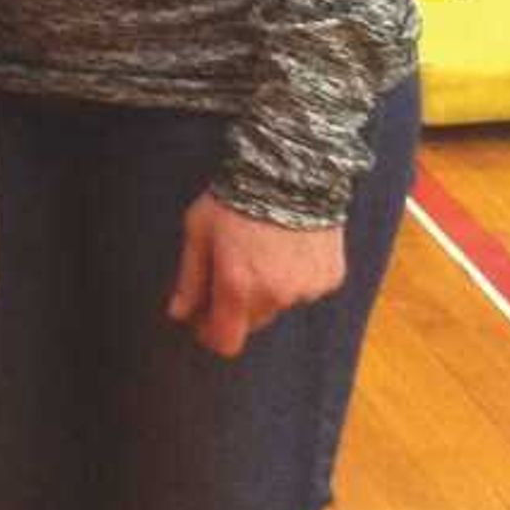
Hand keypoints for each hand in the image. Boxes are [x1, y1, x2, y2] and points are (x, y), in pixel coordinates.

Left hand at [165, 190, 345, 359]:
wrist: (291, 167)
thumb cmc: (235, 197)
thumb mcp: (199, 231)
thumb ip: (190, 278)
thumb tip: (179, 314)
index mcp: (238, 287)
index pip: (226, 341)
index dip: (211, 333)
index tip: (203, 317)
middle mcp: (275, 296)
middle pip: (252, 323)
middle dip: (238, 305)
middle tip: (233, 268)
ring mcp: (307, 289)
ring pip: (280, 304)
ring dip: (270, 289)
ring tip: (264, 249)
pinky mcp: (330, 277)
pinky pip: (307, 288)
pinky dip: (296, 275)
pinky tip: (290, 245)